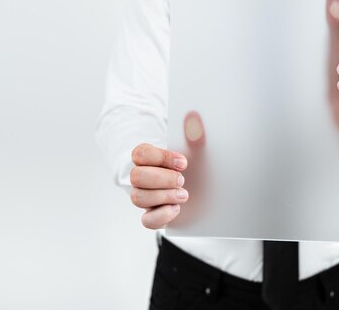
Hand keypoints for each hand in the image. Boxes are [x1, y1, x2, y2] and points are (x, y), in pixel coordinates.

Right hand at [129, 112, 204, 228]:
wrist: (201, 187)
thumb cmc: (193, 164)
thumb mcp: (195, 149)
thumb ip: (193, 134)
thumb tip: (194, 117)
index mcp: (147, 158)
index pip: (140, 154)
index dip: (161, 158)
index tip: (183, 162)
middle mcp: (141, 177)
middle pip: (136, 177)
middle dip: (162, 178)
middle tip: (182, 179)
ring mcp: (145, 197)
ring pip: (138, 198)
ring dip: (163, 196)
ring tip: (184, 194)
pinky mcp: (152, 215)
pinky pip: (146, 221)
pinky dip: (161, 215)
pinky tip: (176, 208)